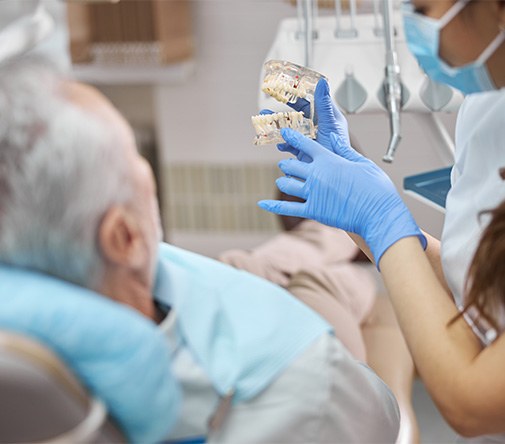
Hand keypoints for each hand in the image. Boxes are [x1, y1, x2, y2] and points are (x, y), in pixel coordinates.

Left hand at [258, 129, 426, 266]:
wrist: (379, 214)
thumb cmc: (376, 189)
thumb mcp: (362, 163)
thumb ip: (345, 151)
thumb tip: (334, 139)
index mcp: (329, 160)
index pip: (305, 145)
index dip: (293, 138)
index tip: (285, 133)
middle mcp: (317, 175)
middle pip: (291, 166)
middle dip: (287, 165)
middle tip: (286, 165)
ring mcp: (313, 193)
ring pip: (286, 184)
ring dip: (283, 182)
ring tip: (283, 182)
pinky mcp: (313, 211)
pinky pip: (287, 208)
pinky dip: (273, 206)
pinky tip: (261, 204)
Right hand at [260, 79, 349, 160]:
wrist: (334, 177)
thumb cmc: (338, 149)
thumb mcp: (330, 124)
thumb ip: (324, 104)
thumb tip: (322, 82)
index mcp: (326, 116)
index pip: (310, 99)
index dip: (298, 92)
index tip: (285, 84)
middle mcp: (316, 126)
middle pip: (296, 112)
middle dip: (283, 106)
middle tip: (269, 98)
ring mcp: (308, 139)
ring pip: (290, 128)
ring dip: (277, 124)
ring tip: (264, 120)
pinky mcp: (302, 151)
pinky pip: (289, 144)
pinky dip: (282, 143)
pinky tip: (279, 144)